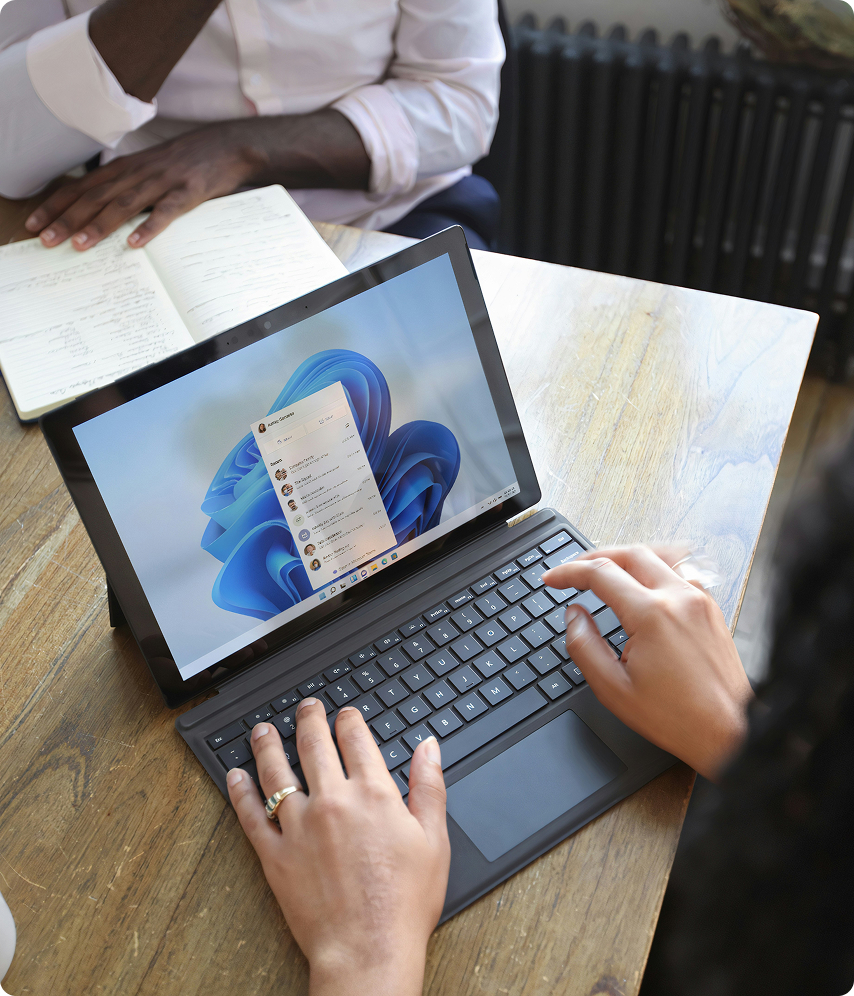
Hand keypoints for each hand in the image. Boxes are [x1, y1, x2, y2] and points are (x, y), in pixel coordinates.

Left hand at [25, 124, 266, 250]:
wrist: (226, 147)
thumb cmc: (185, 162)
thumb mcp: (149, 169)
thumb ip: (125, 186)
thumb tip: (99, 210)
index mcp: (125, 169)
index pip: (81, 188)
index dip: (56, 206)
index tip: (34, 224)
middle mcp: (137, 173)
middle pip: (95, 197)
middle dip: (67, 219)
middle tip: (46, 241)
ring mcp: (162, 182)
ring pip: (123, 205)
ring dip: (99, 225)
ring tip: (80, 245)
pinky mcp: (187, 192)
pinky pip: (166, 212)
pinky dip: (149, 227)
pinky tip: (135, 244)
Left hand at [227, 699, 449, 995]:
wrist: (369, 950)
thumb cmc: (404, 902)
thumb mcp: (434, 839)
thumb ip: (429, 786)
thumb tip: (428, 747)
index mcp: (373, 793)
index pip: (355, 738)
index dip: (348, 720)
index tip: (345, 714)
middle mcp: (332, 801)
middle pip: (314, 744)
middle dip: (309, 719)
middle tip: (306, 707)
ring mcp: (299, 827)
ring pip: (277, 772)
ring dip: (268, 744)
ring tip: (263, 730)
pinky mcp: (275, 855)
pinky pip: (251, 815)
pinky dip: (241, 792)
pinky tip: (236, 776)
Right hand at [542, 546, 752, 779]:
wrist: (729, 731)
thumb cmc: (677, 717)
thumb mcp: (614, 689)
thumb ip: (585, 646)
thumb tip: (574, 616)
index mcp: (651, 615)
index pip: (600, 573)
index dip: (569, 572)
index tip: (553, 580)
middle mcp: (679, 598)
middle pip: (629, 553)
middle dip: (594, 557)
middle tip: (573, 572)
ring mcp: (700, 600)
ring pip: (658, 556)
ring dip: (626, 557)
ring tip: (606, 569)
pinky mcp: (711, 608)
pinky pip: (680, 570)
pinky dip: (655, 567)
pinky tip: (645, 581)